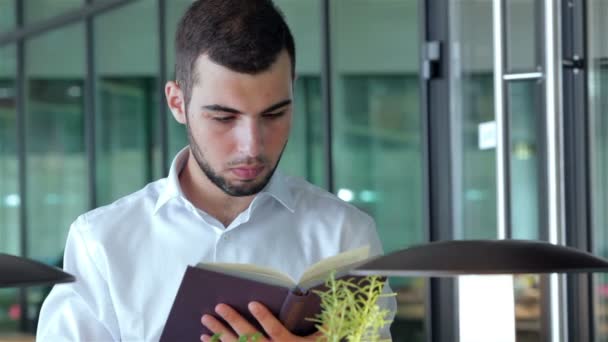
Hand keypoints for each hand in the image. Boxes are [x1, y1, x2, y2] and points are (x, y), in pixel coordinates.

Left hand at [200, 302, 322, 341]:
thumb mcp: (321, 341)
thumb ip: (324, 326)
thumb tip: (334, 305)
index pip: (275, 330)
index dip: (263, 318)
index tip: (253, 303)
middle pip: (249, 337)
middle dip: (233, 321)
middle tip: (219, 307)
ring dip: (218, 332)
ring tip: (206, 319)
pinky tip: (204, 337)